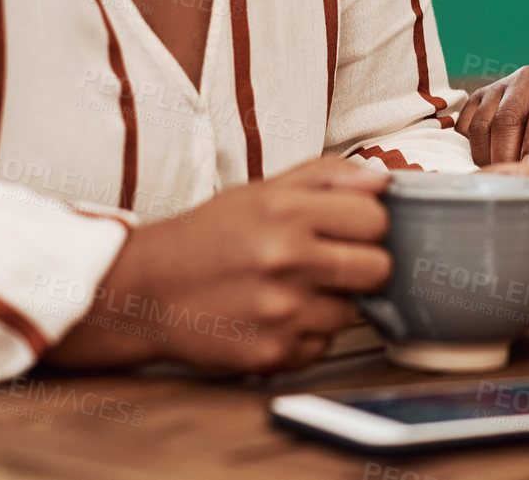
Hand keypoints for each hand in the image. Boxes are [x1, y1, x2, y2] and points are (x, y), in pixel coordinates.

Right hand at [43, 155, 390, 373]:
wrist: (147, 290)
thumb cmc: (208, 237)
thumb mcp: (262, 190)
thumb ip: (326, 176)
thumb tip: (381, 178)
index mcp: (288, 212)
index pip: (376, 219)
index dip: (367, 223)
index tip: (350, 228)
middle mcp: (287, 260)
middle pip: (378, 269)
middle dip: (363, 264)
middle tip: (333, 261)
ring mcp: (282, 311)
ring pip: (353, 312)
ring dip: (333, 302)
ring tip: (295, 288)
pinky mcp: (273, 353)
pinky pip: (322, 345)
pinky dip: (307, 334)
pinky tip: (278, 316)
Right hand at [458, 66, 528, 183]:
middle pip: (508, 116)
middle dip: (507, 156)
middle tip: (513, 185)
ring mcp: (503, 84)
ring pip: (482, 122)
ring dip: (488, 157)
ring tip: (504, 179)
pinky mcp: (482, 97)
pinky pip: (466, 125)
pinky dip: (472, 149)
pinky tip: (491, 165)